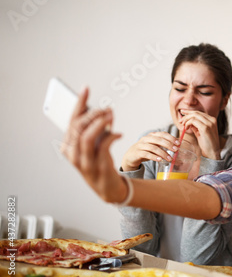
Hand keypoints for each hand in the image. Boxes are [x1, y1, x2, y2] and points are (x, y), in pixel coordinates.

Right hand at [61, 87, 126, 203]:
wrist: (107, 187)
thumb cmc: (99, 162)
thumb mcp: (94, 144)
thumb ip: (96, 129)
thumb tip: (105, 111)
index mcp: (67, 145)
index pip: (72, 120)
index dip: (79, 103)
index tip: (86, 88)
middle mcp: (72, 153)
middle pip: (78, 127)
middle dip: (93, 114)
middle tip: (106, 109)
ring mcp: (83, 161)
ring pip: (86, 137)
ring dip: (100, 123)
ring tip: (111, 116)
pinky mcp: (97, 167)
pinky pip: (102, 147)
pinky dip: (111, 136)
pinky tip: (119, 133)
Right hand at [121, 131, 179, 170]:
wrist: (131, 156)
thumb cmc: (146, 150)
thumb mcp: (155, 146)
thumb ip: (164, 144)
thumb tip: (178, 144)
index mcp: (152, 135)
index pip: (162, 134)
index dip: (171, 138)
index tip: (178, 143)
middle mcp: (146, 139)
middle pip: (159, 140)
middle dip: (169, 145)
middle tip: (176, 150)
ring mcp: (141, 145)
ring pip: (153, 148)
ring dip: (163, 153)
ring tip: (170, 159)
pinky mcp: (137, 153)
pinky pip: (147, 154)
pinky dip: (154, 157)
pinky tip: (160, 160)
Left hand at [180, 110, 220, 159]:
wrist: (212, 152)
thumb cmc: (207, 144)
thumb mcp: (201, 132)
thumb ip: (196, 126)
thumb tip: (188, 122)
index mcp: (212, 120)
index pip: (199, 112)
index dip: (190, 112)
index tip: (183, 113)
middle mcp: (212, 120)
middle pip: (196, 113)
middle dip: (186, 115)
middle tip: (180, 120)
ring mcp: (209, 123)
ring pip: (194, 115)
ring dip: (186, 119)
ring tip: (183, 125)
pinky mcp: (205, 128)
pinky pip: (193, 121)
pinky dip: (187, 123)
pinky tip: (186, 128)